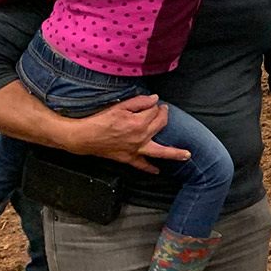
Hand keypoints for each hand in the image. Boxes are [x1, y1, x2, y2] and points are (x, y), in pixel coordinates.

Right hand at [74, 95, 189, 174]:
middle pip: (160, 125)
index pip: (154, 111)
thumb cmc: (99, 120)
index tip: (150, 103)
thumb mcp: (119, 106)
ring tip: (187, 155)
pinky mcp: (128, 158)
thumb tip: (155, 99)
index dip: (153, 105)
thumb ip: (139, 102)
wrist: (83, 137)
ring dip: (175, 153)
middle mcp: (141, 137)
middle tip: (164, 111)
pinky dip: (150, 168)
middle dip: (164, 116)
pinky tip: (157, 171)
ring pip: (160, 152)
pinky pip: (142, 165)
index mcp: (139, 123)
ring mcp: (136, 149)